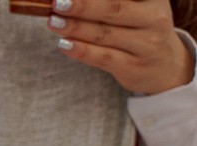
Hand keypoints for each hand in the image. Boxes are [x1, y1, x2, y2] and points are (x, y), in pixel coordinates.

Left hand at [50, 0, 194, 93]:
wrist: (166, 66)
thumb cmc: (141, 29)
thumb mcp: (137, 7)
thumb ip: (111, 2)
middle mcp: (154, 18)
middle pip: (113, 9)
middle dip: (83, 6)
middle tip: (58, 3)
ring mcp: (146, 44)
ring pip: (105, 34)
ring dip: (75, 28)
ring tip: (53, 22)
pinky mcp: (133, 66)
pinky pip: (103, 57)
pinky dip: (82, 50)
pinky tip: (64, 44)